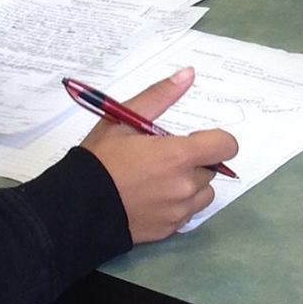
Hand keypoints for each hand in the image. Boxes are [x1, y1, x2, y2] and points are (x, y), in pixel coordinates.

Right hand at [82, 69, 240, 243]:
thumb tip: (189, 73)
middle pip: (211, 169)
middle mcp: (185, 186)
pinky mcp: (170, 230)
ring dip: (190, 184)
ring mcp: (179, 211)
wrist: (77, 208)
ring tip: (159, 180)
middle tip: (162, 159)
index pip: (226, 146)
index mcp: (179, 156)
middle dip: (194, 161)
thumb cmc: (100, 159)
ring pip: (203, 194)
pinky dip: (178, 205)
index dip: (213, 139)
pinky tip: (152, 199)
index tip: (190, 139)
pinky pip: (187, 214)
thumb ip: (159, 96)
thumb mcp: (123, 119)